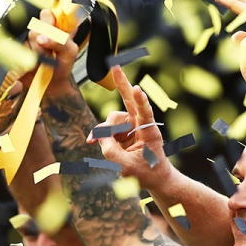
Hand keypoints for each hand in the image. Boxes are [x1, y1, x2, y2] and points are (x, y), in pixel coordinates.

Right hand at [22, 7, 81, 96]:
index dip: (48, 24)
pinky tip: (34, 65)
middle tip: (51, 54)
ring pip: (26, 42)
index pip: (47, 14)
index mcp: (53, 27)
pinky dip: (28, 61)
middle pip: (35, 29)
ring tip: (44, 61)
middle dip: (44, 45)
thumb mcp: (69, 52)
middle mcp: (39, 31)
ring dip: (37, 55)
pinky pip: (18, 52)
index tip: (52, 35)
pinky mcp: (17, 51)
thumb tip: (42, 38)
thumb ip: (61, 41)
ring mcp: (27, 41)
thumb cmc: (62, 65)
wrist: (52, 83)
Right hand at [85, 68, 173, 189]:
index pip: (145, 113)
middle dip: (121, 84)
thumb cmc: (147, 173)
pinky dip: (99, 136)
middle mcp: (141, 125)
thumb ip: (110, 150)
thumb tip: (98, 135)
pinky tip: (91, 141)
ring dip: (105, 132)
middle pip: (128, 102)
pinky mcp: (123, 132)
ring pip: (112, 120)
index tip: (137, 89)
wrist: (154, 179)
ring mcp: (131, 127)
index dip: (140, 101)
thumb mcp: (126, 166)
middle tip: (115, 66)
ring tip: (100, 145)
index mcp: (150, 132)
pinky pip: (107, 130)